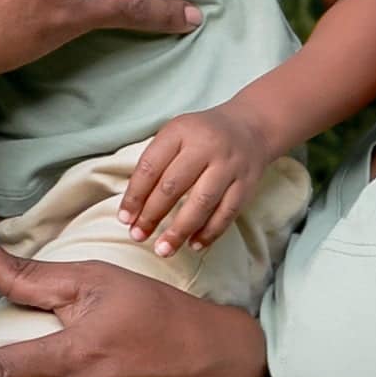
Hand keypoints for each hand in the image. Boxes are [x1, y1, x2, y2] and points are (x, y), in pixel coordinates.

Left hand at [121, 105, 278, 255]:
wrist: (251, 127)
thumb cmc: (203, 136)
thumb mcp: (176, 134)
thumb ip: (157, 163)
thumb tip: (134, 208)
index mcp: (180, 131)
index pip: (151, 167)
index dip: (135, 195)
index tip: (124, 218)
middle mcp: (206, 146)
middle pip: (173, 186)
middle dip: (152, 215)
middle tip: (138, 236)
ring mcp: (229, 165)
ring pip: (201, 202)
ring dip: (180, 230)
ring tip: (164, 249)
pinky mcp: (246, 183)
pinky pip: (227, 212)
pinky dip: (209, 232)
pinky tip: (194, 245)